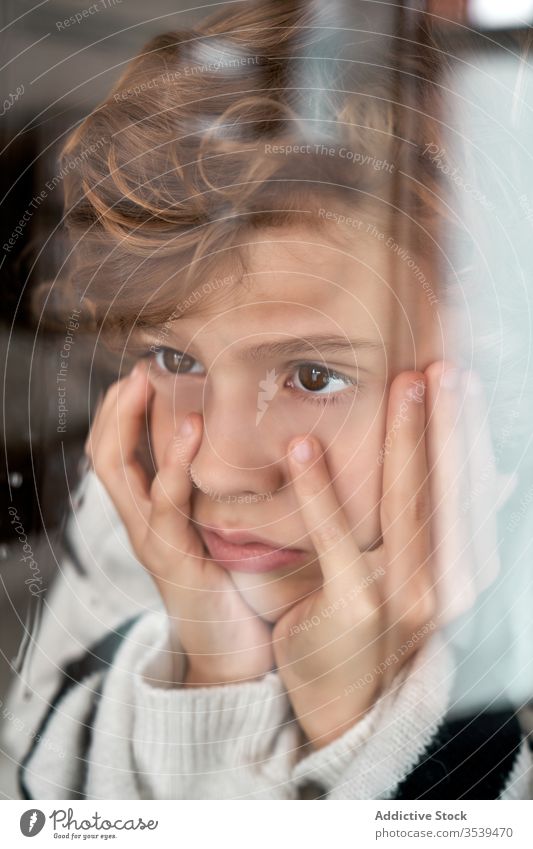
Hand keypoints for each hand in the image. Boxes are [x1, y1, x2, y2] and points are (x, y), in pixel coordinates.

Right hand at [86, 362, 273, 685]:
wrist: (233, 658)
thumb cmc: (233, 590)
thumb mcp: (219, 532)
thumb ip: (218, 497)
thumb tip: (244, 452)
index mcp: (151, 515)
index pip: (117, 453)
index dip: (120, 411)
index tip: (141, 373)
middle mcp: (142, 525)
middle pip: (105, 456)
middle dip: (115, 408)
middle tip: (137, 370)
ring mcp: (152, 543)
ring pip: (120, 474)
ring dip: (131, 424)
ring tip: (147, 384)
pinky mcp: (174, 561)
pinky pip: (163, 507)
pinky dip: (172, 466)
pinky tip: (190, 434)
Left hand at [272, 369, 436, 748]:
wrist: (345, 705)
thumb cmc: (380, 629)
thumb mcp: (428, 577)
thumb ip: (456, 528)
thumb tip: (502, 475)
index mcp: (466, 572)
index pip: (472, 490)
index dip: (469, 432)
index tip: (462, 379)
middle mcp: (448, 584)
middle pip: (450, 490)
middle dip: (449, 422)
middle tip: (441, 365)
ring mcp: (406, 598)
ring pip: (408, 505)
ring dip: (406, 440)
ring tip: (404, 385)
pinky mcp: (357, 606)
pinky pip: (338, 538)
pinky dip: (320, 489)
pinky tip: (304, 447)